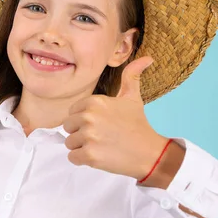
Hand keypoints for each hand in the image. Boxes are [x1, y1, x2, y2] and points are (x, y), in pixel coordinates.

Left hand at [62, 56, 168, 179]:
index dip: (84, 120)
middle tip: (102, 136)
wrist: (150, 153)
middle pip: (68, 127)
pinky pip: (72, 157)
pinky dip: (82, 160)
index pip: (72, 112)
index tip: (101, 124)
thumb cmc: (138, 125)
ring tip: (101, 145)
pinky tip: (99, 155)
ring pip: (69, 143)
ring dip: (82, 147)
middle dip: (81, 133)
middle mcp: (89, 117)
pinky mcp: (89, 155)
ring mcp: (88, 137)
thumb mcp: (133, 98)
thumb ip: (131, 76)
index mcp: (94, 102)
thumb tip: (147, 58)